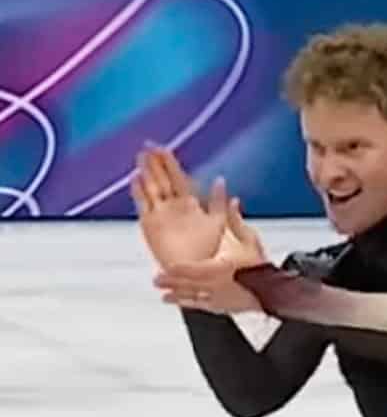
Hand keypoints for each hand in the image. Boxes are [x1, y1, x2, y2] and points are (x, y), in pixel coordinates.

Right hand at [131, 147, 229, 266]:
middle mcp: (172, 206)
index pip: (177, 177)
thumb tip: (220, 180)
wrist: (195, 270)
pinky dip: (139, 191)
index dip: (169, 163)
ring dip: (146, 173)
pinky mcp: (150, 225)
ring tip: (140, 157)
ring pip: (151, 188)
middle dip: (154, 163)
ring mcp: (160, 214)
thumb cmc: (208, 250)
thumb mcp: (218, 223)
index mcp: (188, 203)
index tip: (163, 148)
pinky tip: (135, 178)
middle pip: (161, 179)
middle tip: (147, 145)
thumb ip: (218, 202)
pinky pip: (143, 204)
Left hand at [153, 199, 268, 315]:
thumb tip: (230, 200)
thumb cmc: (262, 268)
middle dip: (172, 283)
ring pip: (194, 298)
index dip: (181, 270)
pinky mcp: (222, 307)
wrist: (275, 292)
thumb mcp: (250, 240)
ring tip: (163, 297)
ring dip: (177, 297)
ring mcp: (220, 299)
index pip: (197, 269)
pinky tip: (178, 303)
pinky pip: (202, 306)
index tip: (168, 267)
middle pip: (191, 285)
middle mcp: (219, 285)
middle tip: (157, 280)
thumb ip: (235, 221)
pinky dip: (188, 304)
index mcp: (224, 268)